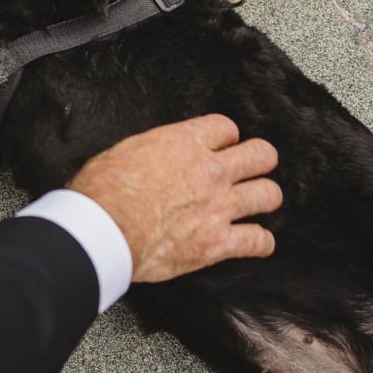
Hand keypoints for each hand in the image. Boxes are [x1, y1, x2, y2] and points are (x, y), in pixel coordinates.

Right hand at [68, 115, 280, 283]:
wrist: (104, 229)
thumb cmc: (103, 192)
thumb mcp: (124, 151)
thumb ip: (152, 151)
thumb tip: (150, 157)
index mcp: (184, 143)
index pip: (226, 128)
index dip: (227, 137)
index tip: (224, 145)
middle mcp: (209, 171)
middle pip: (260, 155)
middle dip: (260, 161)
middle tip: (254, 168)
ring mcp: (219, 206)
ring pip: (268, 194)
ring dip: (265, 198)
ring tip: (259, 202)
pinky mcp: (217, 243)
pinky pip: (258, 242)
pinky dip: (261, 244)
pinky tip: (257, 243)